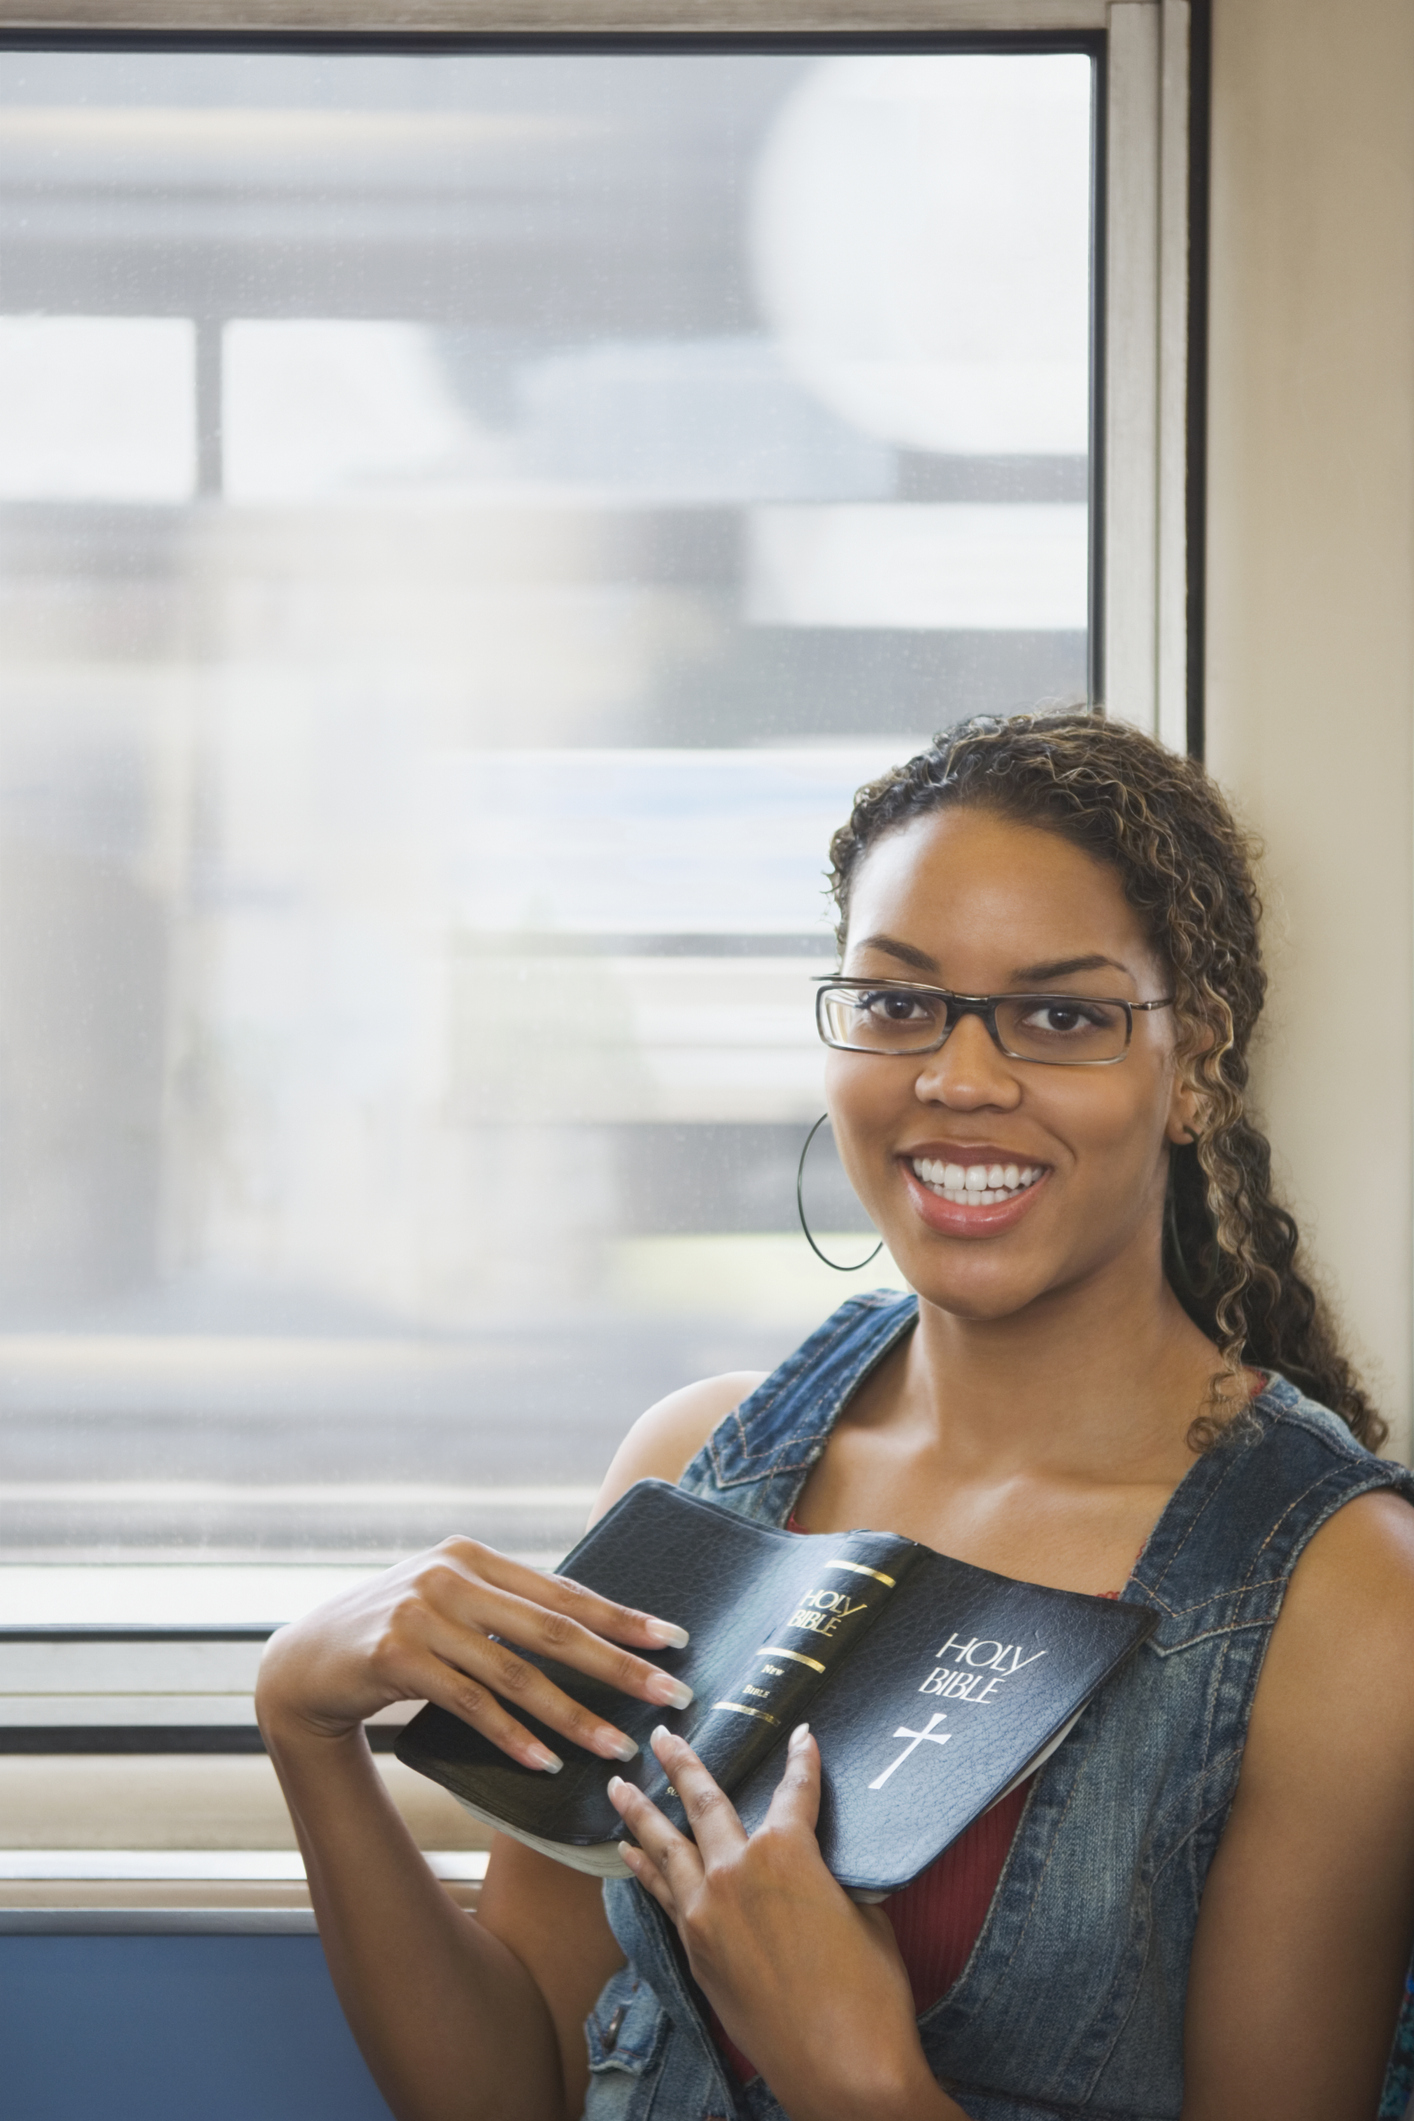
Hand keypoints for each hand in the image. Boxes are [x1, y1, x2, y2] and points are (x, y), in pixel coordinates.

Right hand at [255, 1536, 692, 1772]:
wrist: (305, 1657)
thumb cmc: (393, 1632)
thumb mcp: (450, 1602)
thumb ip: (505, 1607)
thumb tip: (589, 1628)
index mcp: (475, 1556)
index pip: (563, 1591)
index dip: (621, 1617)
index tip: (673, 1642)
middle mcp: (452, 1576)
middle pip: (552, 1629)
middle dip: (617, 1665)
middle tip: (669, 1694)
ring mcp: (422, 1614)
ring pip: (516, 1673)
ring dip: (572, 1715)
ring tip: (616, 1747)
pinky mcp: (396, 1656)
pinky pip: (470, 1702)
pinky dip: (512, 1735)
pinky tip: (547, 1762)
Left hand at [608, 1725, 948, 2120]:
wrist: (841, 2068)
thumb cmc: (870, 1992)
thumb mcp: (864, 1917)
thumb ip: (831, 1884)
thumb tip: (820, 1881)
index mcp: (787, 1851)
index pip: (796, 1791)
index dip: (803, 1760)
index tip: (800, 1735)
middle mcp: (736, 1871)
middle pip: (704, 1803)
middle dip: (681, 1764)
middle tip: (661, 1737)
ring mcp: (707, 1913)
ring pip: (666, 1847)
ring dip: (641, 1812)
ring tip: (617, 1785)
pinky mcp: (696, 1952)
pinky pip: (663, 1895)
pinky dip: (645, 1870)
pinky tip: (630, 1853)